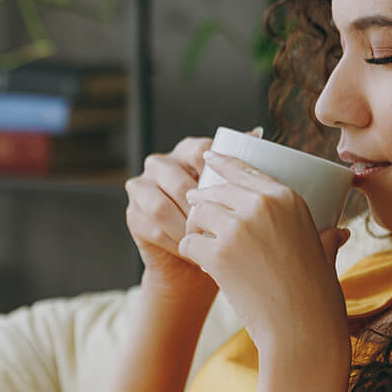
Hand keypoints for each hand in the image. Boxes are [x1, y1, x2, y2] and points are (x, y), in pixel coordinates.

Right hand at [123, 134, 244, 302]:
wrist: (196, 259)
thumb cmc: (219, 220)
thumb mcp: (232, 191)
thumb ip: (240, 163)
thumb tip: (258, 132)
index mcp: (186, 151)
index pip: (200, 151)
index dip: (216, 173)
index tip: (233, 197)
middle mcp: (160, 164)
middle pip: (177, 181)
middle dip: (200, 209)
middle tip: (221, 229)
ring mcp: (141, 188)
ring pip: (161, 207)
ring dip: (185, 227)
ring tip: (206, 242)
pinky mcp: (133, 215)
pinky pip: (152, 228)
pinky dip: (175, 242)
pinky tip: (193, 252)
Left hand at [179, 150, 351, 361]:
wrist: (301, 329)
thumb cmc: (317, 295)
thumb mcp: (325, 254)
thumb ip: (327, 237)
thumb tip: (339, 233)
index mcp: (288, 198)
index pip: (245, 169)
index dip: (221, 162)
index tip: (207, 158)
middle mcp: (262, 205)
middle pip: (216, 189)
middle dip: (202, 198)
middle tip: (195, 208)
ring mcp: (237, 228)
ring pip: (198, 213)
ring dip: (195, 227)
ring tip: (199, 239)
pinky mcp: (218, 253)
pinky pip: (190, 242)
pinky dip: (191, 252)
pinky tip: (201, 263)